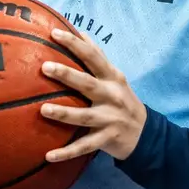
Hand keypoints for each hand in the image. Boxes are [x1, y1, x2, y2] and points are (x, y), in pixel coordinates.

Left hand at [39, 28, 147, 161]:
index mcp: (112, 78)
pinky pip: (84, 146)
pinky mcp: (106, 140)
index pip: (93, 57)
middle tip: (45, 67)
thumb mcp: (116, 77)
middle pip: (87, 84)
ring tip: (42, 110)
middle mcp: (112, 96)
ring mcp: (109, 119)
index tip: (54, 33)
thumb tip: (80, 32)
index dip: (74, 44)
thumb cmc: (123, 100)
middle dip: (67, 75)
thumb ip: (98, 57)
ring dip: (63, 113)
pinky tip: (48, 156)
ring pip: (84, 116)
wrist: (146, 134)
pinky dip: (66, 152)